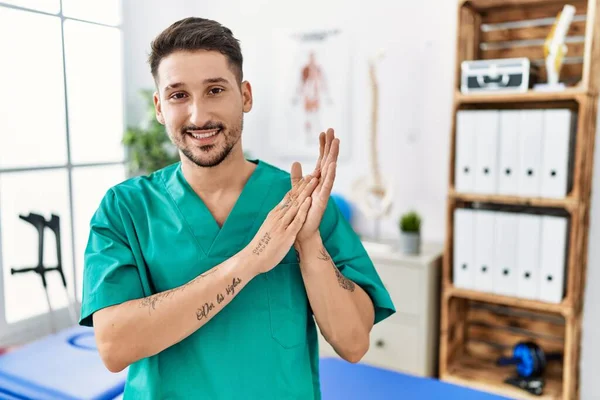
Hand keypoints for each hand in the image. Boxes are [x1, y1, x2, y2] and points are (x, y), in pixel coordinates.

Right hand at [245, 164, 317, 273]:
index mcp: (274, 214)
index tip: (307, 177)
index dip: (299, 187)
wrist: (252, 258)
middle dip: (305, 185)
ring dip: (306, 192)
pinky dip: (303, 209)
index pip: (288, 197)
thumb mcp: (269, 227)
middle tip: (315, 173)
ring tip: (315, 181)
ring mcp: (282, 224)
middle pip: (294, 197)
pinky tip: (309, 201)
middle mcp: (278, 216)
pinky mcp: (286, 234)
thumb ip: (276, 220)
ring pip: (296, 204)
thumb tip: (281, 214)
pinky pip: (297, 219)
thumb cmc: (261, 245)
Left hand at [295, 128, 338, 243]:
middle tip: (332, 130)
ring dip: (333, 155)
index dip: (322, 146)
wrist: (302, 232)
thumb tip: (295, 162)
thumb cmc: (302, 212)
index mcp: (317, 180)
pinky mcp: (322, 200)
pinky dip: (330, 174)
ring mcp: (324, 191)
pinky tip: (332, 164)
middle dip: (330, 145)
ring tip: (336, 142)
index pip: (321, 159)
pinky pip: (327, 185)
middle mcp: (323, 183)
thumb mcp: (297, 190)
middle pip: (328, 160)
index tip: (323, 132)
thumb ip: (297, 177)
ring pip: (330, 170)